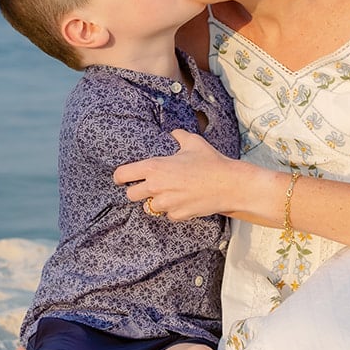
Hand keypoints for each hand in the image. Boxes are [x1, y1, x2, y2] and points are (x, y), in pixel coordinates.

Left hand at [114, 129, 238, 220]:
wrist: (229, 185)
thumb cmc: (211, 162)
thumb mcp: (193, 142)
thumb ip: (178, 136)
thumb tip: (173, 133)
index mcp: (154, 167)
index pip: (122, 175)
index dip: (119, 177)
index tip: (121, 178)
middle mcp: (155, 187)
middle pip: (130, 195)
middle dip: (137, 191)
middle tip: (148, 186)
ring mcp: (166, 204)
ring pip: (150, 207)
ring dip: (157, 201)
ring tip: (171, 193)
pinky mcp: (177, 215)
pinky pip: (168, 214)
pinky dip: (172, 209)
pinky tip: (184, 200)